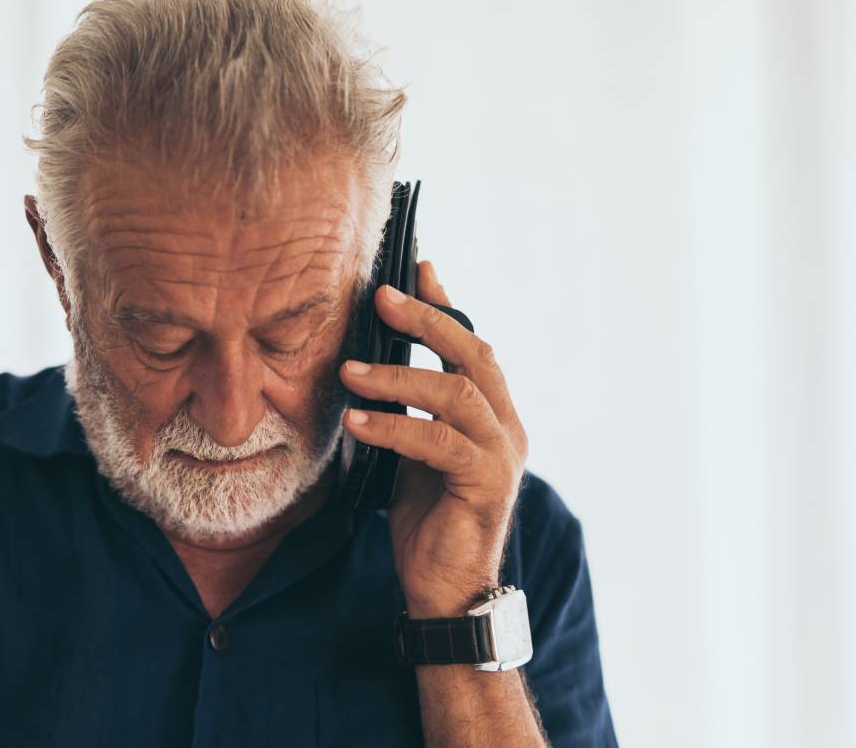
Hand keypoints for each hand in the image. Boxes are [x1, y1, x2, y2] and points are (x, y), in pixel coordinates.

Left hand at [337, 260, 528, 616]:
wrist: (444, 589)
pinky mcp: (485, 485)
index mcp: (492, 414)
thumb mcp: (411, 451)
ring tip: (348, 371)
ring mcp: (503, 456)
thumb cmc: (425, 518)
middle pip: (473, 354)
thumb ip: (407, 409)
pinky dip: (394, 427)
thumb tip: (367, 361)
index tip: (415, 267)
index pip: (472, 344)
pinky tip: (356, 421)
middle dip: (426, 320)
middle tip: (378, 298)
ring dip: (399, 377)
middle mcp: (507, 427)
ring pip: (456, 394)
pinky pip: (439, 443)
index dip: (444, 304)